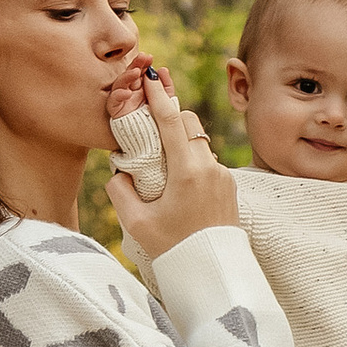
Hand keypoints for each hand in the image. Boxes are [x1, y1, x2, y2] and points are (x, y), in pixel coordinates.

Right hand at [112, 66, 238, 255]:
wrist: (212, 273)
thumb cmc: (172, 249)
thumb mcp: (136, 222)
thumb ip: (119, 191)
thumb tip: (118, 170)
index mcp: (187, 171)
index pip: (171, 121)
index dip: (159, 94)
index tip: (150, 73)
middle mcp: (209, 167)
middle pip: (188, 122)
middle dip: (169, 114)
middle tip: (148, 114)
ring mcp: (222, 176)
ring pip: (198, 141)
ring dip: (180, 139)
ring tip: (159, 154)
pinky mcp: (229, 186)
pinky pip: (206, 161)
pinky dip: (190, 159)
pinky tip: (177, 176)